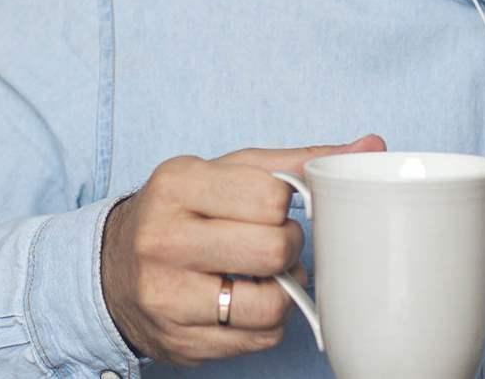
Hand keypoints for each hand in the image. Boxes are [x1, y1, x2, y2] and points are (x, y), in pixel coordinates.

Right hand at [98, 134, 385, 364]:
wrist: (112, 270)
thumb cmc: (184, 213)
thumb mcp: (224, 172)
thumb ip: (295, 162)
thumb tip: (372, 144)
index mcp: (176, 183)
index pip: (270, 195)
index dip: (286, 206)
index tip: (274, 209)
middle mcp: (163, 239)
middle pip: (274, 249)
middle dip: (288, 249)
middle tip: (274, 245)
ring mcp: (167, 295)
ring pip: (270, 304)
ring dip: (282, 292)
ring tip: (265, 277)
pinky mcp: (179, 340)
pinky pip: (258, 340)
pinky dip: (266, 324)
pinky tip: (247, 304)